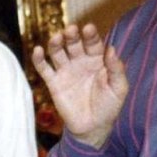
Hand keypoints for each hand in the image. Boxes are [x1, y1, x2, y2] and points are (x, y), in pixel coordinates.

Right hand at [32, 23, 128, 149]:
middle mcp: (80, 61)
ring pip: (58, 52)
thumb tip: (112, 49)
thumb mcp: (118, 88)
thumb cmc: (108, 107)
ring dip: (56, 43)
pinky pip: (44, 68)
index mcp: (97, 60)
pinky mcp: (54, 83)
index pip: (93, 43)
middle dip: (72, 35)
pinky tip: (38, 50)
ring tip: (56, 38)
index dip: (90, 35)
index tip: (88, 28)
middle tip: (71, 30)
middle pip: (73, 43)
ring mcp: (66, 71)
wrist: (93, 128)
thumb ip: (117, 70)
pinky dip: (39, 59)